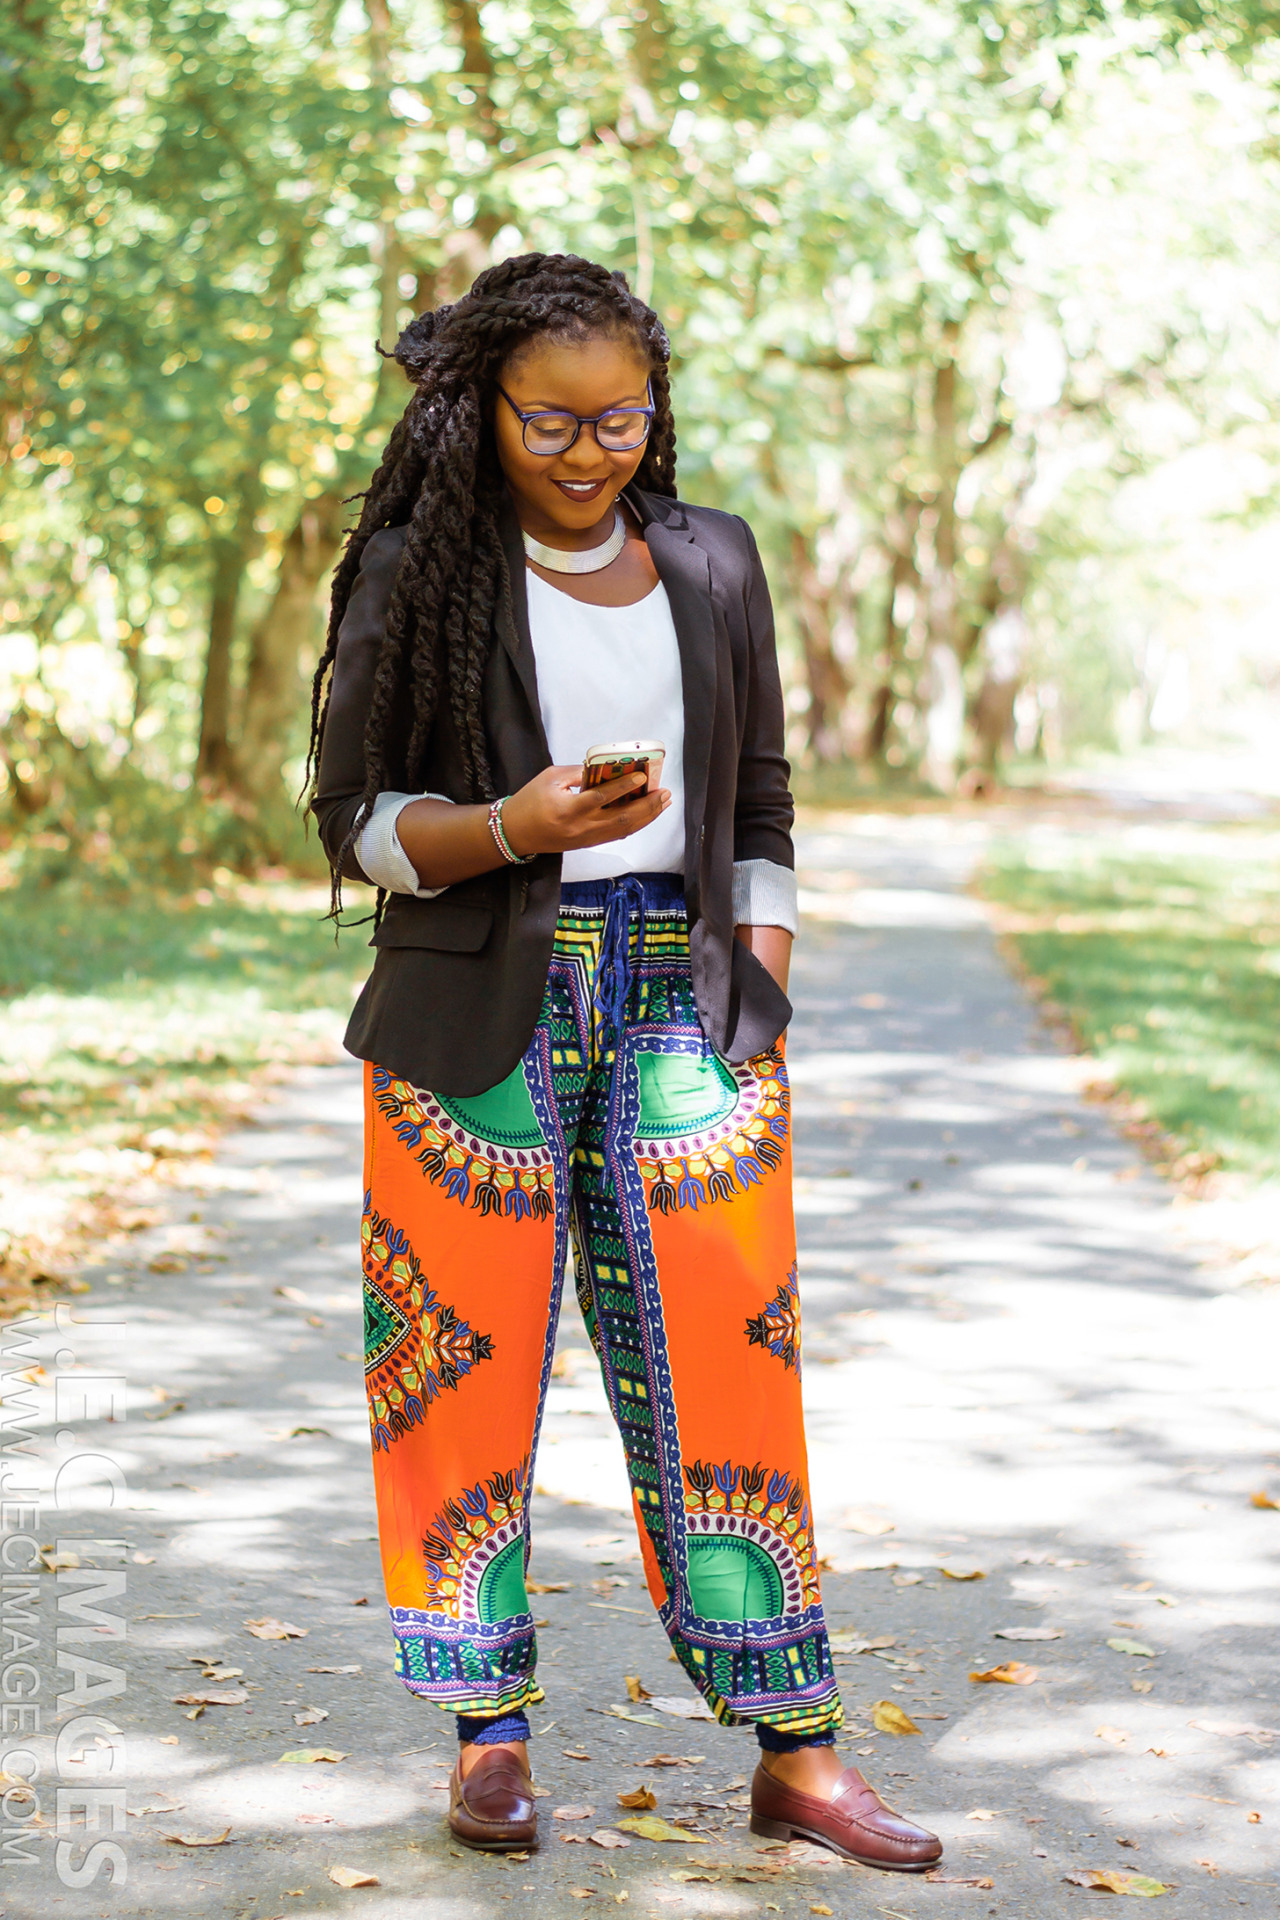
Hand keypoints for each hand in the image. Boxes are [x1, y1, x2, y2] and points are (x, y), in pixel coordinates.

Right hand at [501, 764, 670, 857]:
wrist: (515, 833)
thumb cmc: (530, 801)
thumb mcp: (550, 778)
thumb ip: (578, 772)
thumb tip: (605, 767)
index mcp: (568, 809)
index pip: (601, 798)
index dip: (624, 787)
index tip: (642, 777)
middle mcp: (581, 827)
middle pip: (621, 819)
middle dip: (647, 806)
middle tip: (664, 793)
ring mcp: (586, 838)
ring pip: (623, 830)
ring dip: (646, 817)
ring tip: (662, 803)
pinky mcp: (587, 843)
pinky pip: (616, 835)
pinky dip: (634, 825)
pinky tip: (646, 815)